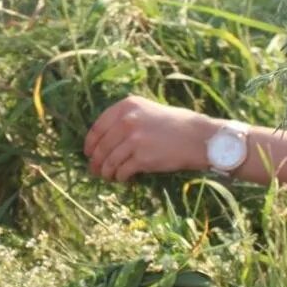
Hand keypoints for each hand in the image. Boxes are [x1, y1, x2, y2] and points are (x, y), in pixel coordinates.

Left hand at [84, 97, 216, 181]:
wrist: (198, 137)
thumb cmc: (176, 125)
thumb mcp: (148, 111)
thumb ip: (126, 119)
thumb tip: (104, 139)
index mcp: (127, 106)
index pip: (98, 127)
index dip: (90, 143)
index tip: (88, 152)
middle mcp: (127, 121)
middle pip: (101, 146)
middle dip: (96, 161)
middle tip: (95, 170)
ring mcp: (134, 140)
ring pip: (109, 161)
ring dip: (106, 172)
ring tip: (109, 177)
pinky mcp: (142, 158)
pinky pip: (122, 171)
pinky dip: (120, 178)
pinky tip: (124, 179)